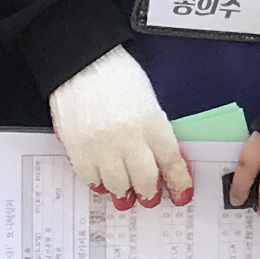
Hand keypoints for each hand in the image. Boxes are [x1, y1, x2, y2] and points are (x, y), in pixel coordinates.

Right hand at [50, 47, 193, 208]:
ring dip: (124, 191)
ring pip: (118, 185)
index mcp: (152, 122)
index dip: (178, 183)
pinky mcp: (78, 149)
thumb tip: (162, 158)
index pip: (171, 162)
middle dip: (150, 192)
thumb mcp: (147, 99)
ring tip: (125, 191)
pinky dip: (98, 182)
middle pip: (146, 180)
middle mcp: (129, 138)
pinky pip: (90, 179)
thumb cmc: (115, 75)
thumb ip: (155, 130)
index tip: (181, 193)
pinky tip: (102, 179)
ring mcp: (102, 146)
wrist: (82, 62)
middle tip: (149, 196)